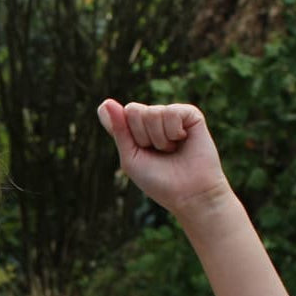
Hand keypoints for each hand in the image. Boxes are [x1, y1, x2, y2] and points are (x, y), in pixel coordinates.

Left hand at [97, 99, 229, 216]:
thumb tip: (105, 102)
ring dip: (159, 138)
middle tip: (157, 152)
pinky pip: (171, 112)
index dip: (126, 131)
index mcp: (135, 130)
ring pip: (152, 112)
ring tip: (170, 150)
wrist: (189, 193)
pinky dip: (173, 132)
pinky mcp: (190, 114)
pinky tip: (182, 140)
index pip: (120, 113)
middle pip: (134, 110)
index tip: (138, 148)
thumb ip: (118, 130)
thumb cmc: (157, 180)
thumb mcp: (130, 157)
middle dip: (142, 137)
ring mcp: (171, 115)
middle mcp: (152, 120)